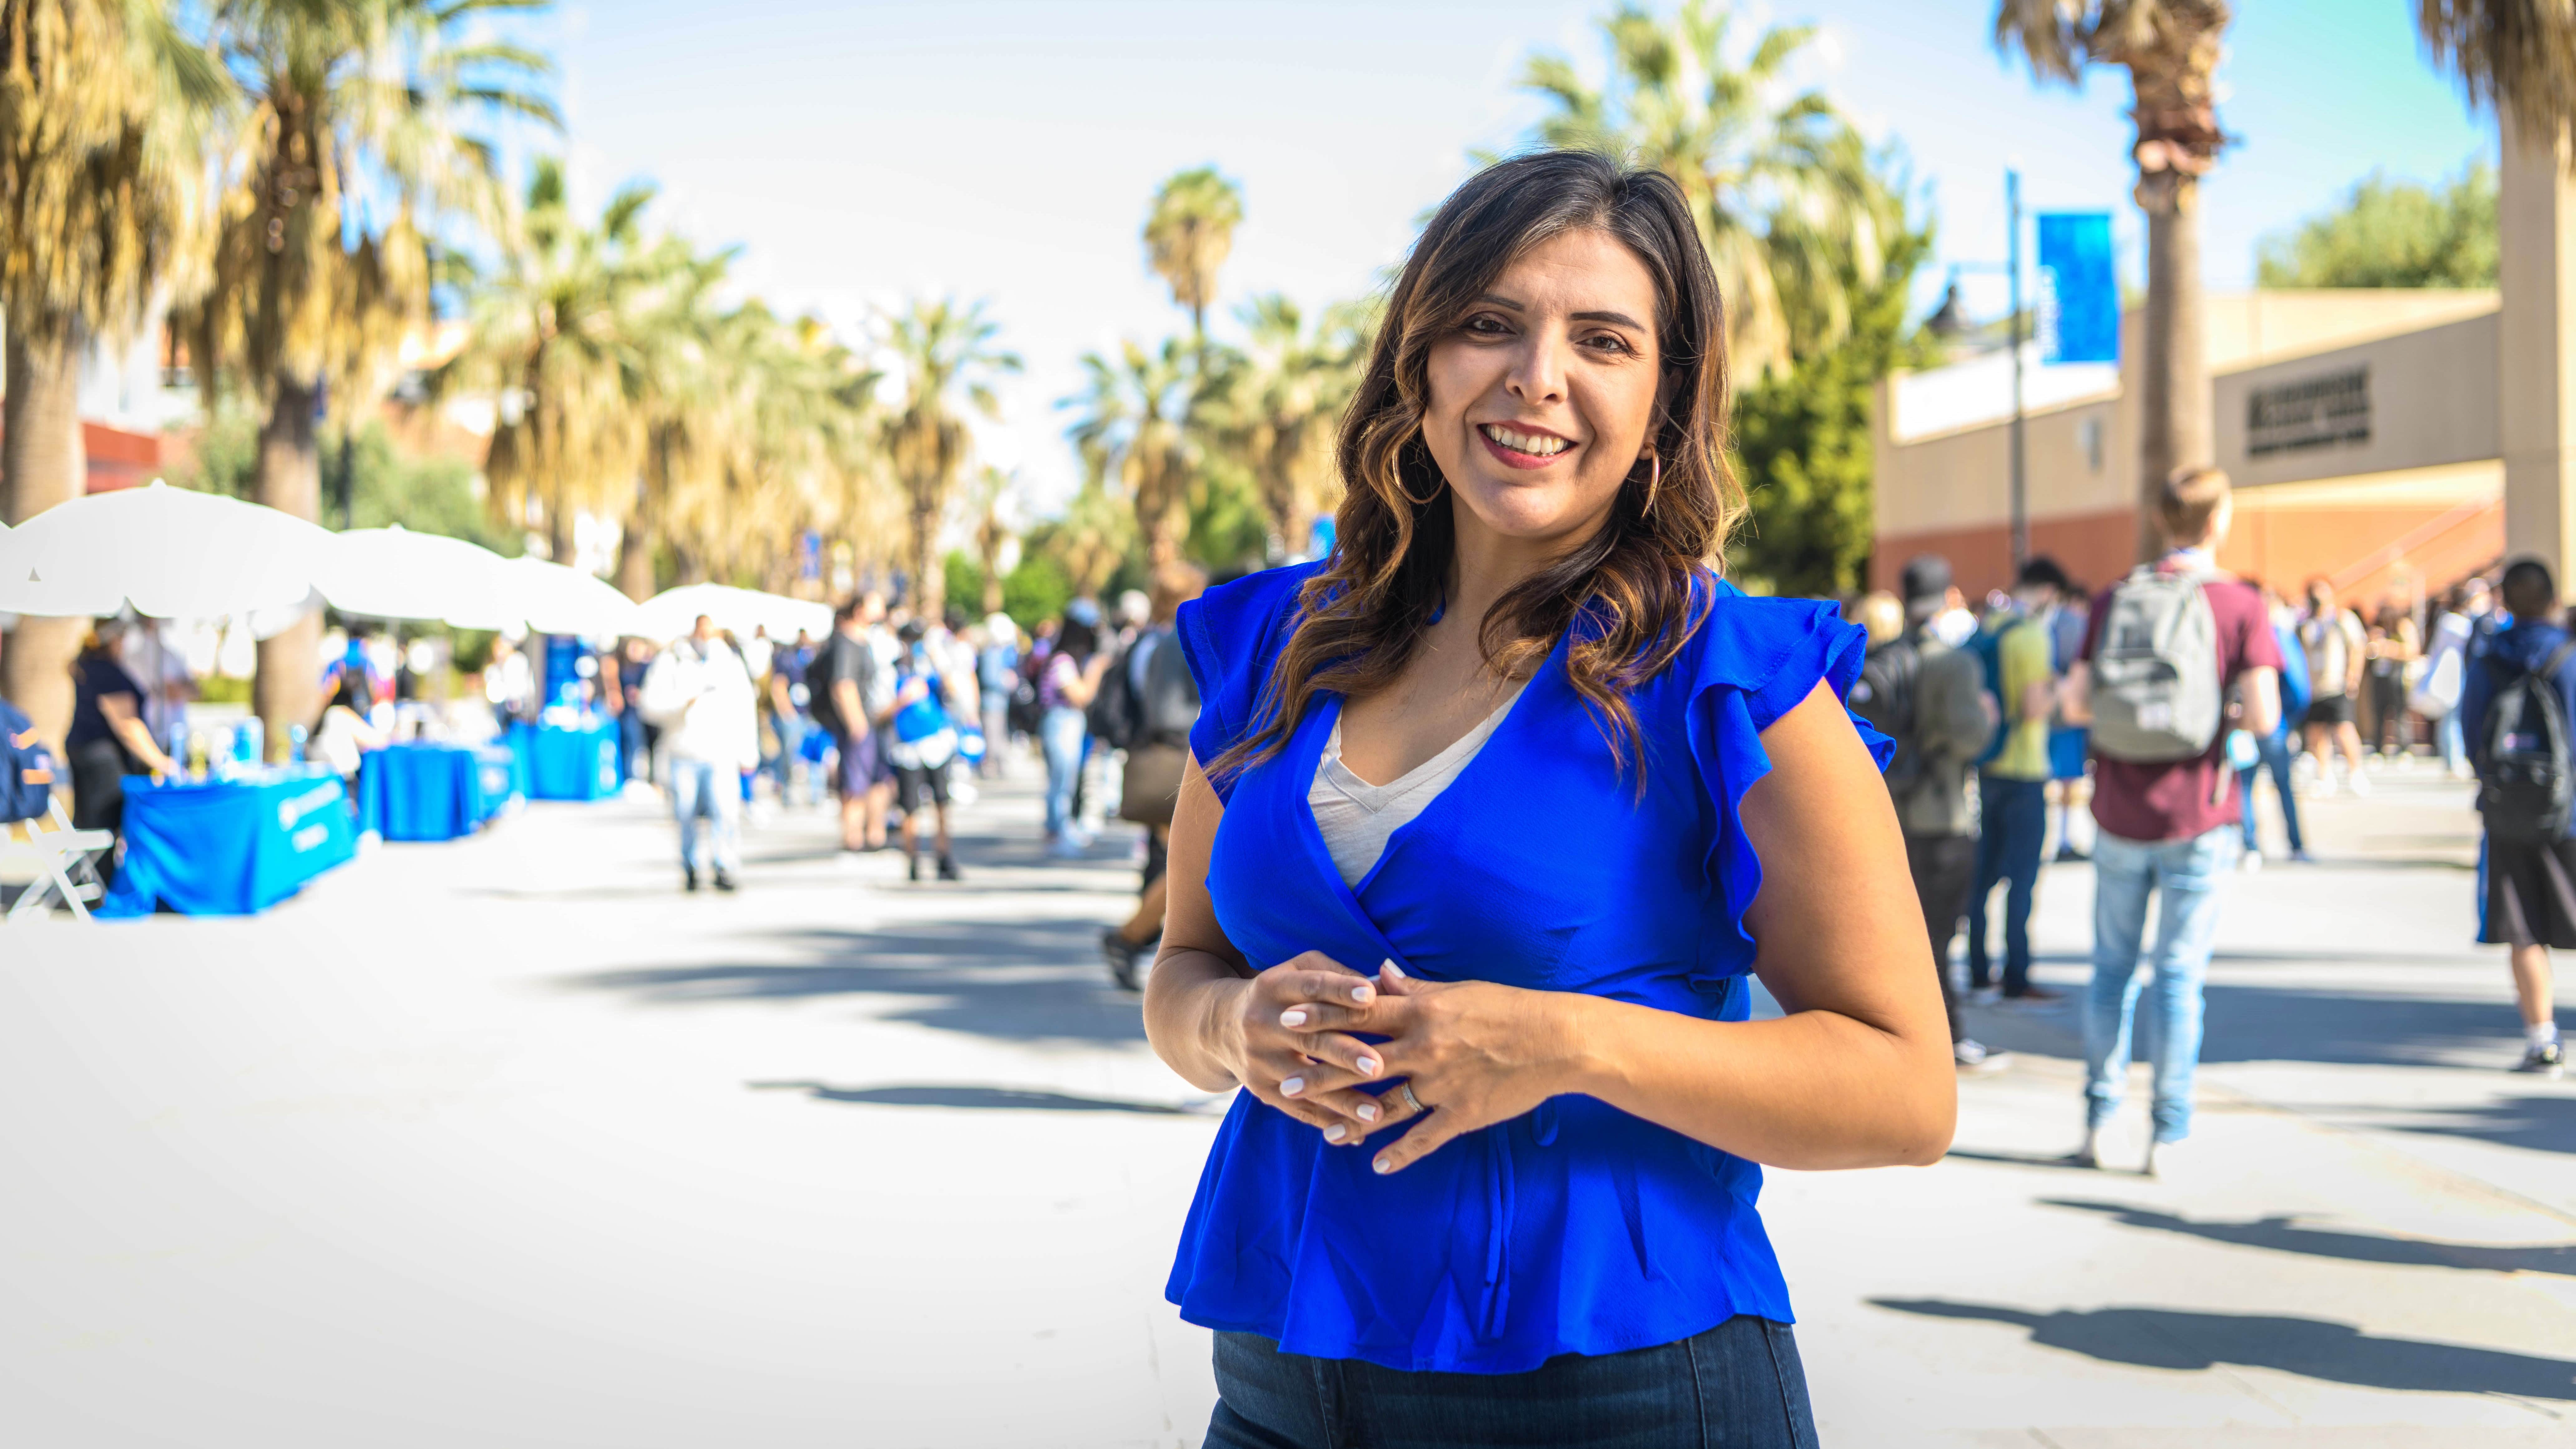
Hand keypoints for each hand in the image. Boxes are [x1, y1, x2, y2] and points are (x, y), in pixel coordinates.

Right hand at [1217, 952, 1392, 1137]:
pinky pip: (1298, 1109)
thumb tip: (1386, 984)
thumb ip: (1340, 975)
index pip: (1311, 986)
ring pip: (1306, 1082)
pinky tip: (1358, 1134)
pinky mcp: (1260, 1088)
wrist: (1221, 1025)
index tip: (1371, 997)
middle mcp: (1262, 1022)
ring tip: (1377, 1114)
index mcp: (1274, 985)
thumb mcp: (1300, 971)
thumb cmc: (1282, 994)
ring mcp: (1259, 1059)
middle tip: (1378, 1066)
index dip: (1341, 990)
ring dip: (1342, 1100)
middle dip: (1344, 1053)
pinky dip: (1329, 1121)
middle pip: (1309, 1038)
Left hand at [1282, 962, 1583, 1173]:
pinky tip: (1377, 1166)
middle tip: (1286, 1084)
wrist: (1557, 1040)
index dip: (1322, 1016)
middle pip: (1361, 1061)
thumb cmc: (1507, 1008)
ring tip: (1325, 1133)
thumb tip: (1375, 971)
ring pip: (1387, 1106)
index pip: (1360, 1012)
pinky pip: (1424, 1137)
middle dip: (1321, 1073)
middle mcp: (1426, 1047)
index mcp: (1422, 1011)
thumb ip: (1411, 987)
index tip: (1288, 1020)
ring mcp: (1443, 1084)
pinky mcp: (1463, 1113)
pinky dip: (1400, 1153)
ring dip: (1352, 1120)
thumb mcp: (1456, 991)